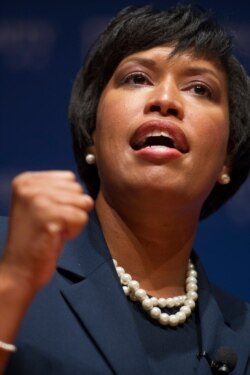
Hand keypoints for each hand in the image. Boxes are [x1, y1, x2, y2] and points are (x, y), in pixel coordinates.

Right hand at [1, 171, 92, 291]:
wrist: (19, 269)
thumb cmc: (34, 239)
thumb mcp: (42, 206)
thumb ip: (61, 192)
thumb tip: (88, 199)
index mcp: (26, 180)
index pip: (69, 178)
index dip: (67, 200)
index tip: (49, 214)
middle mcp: (29, 187)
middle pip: (77, 189)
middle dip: (71, 210)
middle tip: (51, 224)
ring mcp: (38, 201)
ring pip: (81, 203)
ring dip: (73, 221)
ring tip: (53, 230)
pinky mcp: (48, 217)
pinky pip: (81, 218)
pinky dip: (73, 231)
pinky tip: (56, 237)